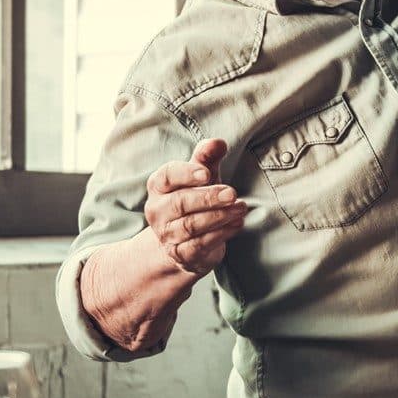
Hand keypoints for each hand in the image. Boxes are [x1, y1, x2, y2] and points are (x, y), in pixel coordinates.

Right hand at [144, 138, 246, 274]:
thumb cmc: (193, 198)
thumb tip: (218, 143)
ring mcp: (166, 235)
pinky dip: (221, 234)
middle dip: (208, 197)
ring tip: (240, 208)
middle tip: (232, 193)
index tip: (206, 173)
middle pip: (180, 202)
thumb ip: (207, 157)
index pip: (167, 176)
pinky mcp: (180, 254)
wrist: (184, 241)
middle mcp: (157, 211)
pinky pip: (199, 245)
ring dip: (219, 216)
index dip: (186, 174)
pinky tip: (237, 224)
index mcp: (158, 186)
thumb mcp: (201, 176)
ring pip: (190, 225)